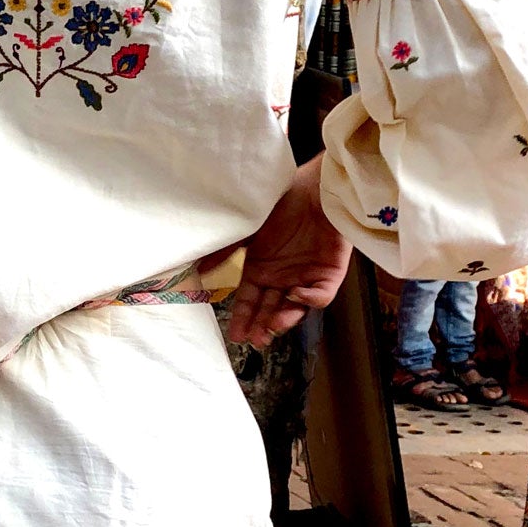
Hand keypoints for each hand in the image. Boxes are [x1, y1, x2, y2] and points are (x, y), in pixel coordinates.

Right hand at [226, 154, 352, 349]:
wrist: (315, 188)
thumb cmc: (282, 202)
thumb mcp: (248, 230)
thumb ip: (225, 251)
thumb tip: (197, 269)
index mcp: (261, 268)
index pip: (249, 301)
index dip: (243, 318)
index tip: (236, 335)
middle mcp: (282, 277)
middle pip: (269, 310)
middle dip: (261, 326)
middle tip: (255, 339)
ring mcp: (306, 276)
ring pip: (294, 309)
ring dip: (284, 320)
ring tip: (273, 325)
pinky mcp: (329, 273)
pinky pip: (321, 296)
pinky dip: (309, 300)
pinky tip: (295, 295)